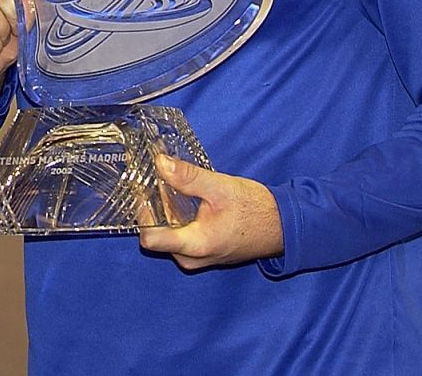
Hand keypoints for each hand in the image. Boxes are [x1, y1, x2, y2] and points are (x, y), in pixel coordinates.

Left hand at [136, 154, 284, 269]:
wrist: (283, 226)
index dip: (141, 211)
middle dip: (150, 207)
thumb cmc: (255, 209)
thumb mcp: (220, 187)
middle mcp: (192, 258)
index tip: (139, 187)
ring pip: (167, 234)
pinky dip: (174, 216)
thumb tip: (159, 163)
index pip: (150, 239)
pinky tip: (175, 195)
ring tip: (160, 182)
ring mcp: (197, 257)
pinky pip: (179, 235)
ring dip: (162, 210)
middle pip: (156, 234)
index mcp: (196, 245)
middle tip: (147, 178)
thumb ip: (188, 177)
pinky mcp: (202, 252)